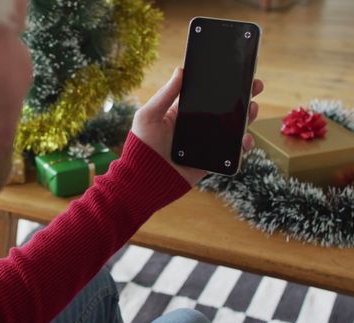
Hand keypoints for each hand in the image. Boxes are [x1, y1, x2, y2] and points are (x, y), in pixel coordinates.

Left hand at [131, 67, 263, 185]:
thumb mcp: (148, 115)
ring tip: (252, 109)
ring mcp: (206, 142)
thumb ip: (164, 94)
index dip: (222, 83)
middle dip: (242, 96)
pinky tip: (245, 138)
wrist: (144, 179)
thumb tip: (180, 70)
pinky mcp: (212, 160)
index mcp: (182, 111)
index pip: (207, 94)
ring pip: (233, 127)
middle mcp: (197, 125)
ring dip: (247, 117)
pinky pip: (233, 151)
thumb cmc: (141, 146)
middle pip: (225, 108)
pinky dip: (243, 144)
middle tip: (254, 85)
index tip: (237, 71)